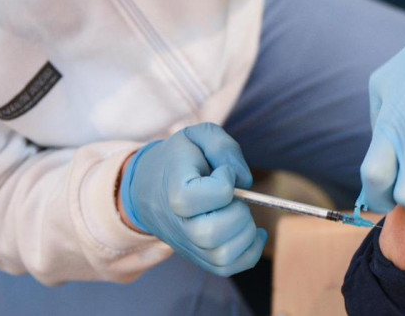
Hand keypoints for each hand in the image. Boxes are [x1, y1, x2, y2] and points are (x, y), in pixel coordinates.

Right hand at [120, 123, 266, 275]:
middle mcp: (178, 224)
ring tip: (241, 213)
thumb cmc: (180, 160)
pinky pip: (229, 267)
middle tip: (235, 198)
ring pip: (223, 255)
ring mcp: (188, 244)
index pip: (204, 196)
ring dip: (245, 232)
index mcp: (175, 191)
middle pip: (212, 233)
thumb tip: (243, 182)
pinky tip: (254, 231)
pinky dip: (250, 252)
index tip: (222, 171)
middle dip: (238, 212)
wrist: (150, 186)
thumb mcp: (198, 137)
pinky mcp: (199, 256)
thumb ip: (223, 147)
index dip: (224, 181)